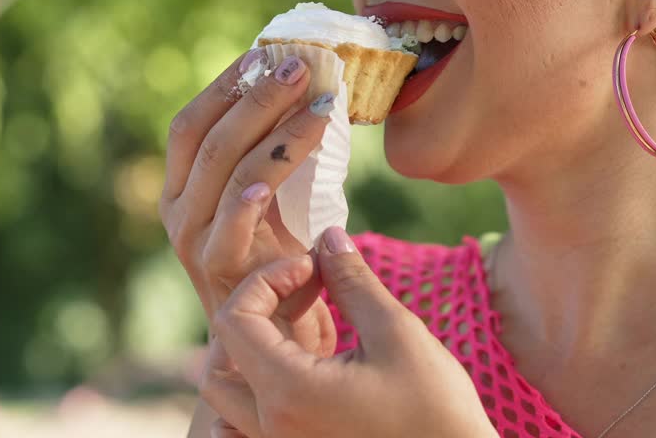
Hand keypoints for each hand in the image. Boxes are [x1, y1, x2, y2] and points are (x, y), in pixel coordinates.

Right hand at [160, 49, 336, 357]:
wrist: (280, 342)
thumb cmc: (284, 266)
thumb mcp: (277, 202)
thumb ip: (279, 157)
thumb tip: (313, 89)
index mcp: (182, 186)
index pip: (192, 121)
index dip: (225, 84)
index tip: (266, 50)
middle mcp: (178, 210)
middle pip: (207, 137)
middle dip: (255, 96)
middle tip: (301, 66)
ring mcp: (193, 242)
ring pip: (225, 172)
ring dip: (275, 133)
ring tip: (318, 105)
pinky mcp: (217, 273)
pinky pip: (231, 226)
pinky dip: (251, 196)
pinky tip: (276, 175)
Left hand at [201, 227, 495, 437]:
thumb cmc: (438, 410)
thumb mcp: (397, 334)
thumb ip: (353, 281)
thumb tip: (328, 237)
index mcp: (288, 391)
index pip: (234, 318)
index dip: (267, 280)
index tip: (312, 270)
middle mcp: (271, 428)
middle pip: (217, 361)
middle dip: (251, 314)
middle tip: (302, 296)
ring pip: (224, 402)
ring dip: (244, 359)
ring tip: (294, 335)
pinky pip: (242, 435)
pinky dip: (248, 405)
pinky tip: (290, 382)